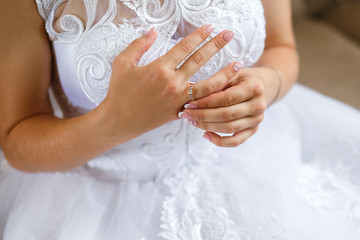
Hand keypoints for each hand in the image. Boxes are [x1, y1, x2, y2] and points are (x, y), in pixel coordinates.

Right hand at [100, 25, 237, 143]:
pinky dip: (214, 96)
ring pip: (208, 86)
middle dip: (216, 45)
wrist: (119, 121)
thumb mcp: (122, 63)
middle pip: (199, 60)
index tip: (210, 26)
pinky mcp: (179, 112)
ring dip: (225, 74)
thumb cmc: (119, 91)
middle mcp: (172, 83)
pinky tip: (224, 89)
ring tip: (239, 64)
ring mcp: (178, 99)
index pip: (184, 47)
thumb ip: (139, 45)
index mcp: (159, 68)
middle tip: (230, 34)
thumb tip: (152, 31)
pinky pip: (201, 103)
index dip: (199, 35)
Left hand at [179, 67, 269, 146]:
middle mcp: (259, 105)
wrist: (262, 86)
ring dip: (207, 126)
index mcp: (255, 87)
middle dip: (203, 115)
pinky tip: (205, 135)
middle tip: (185, 114)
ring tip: (191, 121)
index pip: (226, 98)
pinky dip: (219, 141)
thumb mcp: (231, 73)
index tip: (189, 102)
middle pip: (227, 114)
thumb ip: (216, 82)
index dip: (206, 102)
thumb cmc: (241, 78)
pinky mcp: (253, 130)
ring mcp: (257, 120)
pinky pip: (235, 141)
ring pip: (229, 128)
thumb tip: (191, 88)